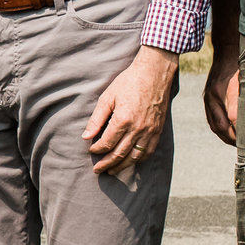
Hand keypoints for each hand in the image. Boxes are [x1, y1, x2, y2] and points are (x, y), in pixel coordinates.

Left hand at [83, 46, 178, 176]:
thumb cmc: (128, 82)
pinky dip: (138, 160)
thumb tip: (86, 137)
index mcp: (123, 120)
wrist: (154, 73)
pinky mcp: (158, 131)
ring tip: (112, 171)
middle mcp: (137, 129)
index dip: (97, 150)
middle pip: (119, 154)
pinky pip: (148, 151)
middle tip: (98, 171)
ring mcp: (149, 131)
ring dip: (122, 166)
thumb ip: (96, 119)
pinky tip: (130, 162)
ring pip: (134, 156)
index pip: (107, 143)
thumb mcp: (108, 97)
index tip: (91, 151)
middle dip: (106, 164)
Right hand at [203, 54, 238, 146]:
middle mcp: (215, 94)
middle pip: (223, 126)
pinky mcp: (207, 98)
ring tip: (239, 144)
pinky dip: (220, 130)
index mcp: (228, 88)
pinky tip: (229, 135)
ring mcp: (209, 97)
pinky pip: (211, 120)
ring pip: (215, 125)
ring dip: (226, 137)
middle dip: (235, 139)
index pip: (234, 117)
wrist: (227, 51)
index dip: (243, 131)